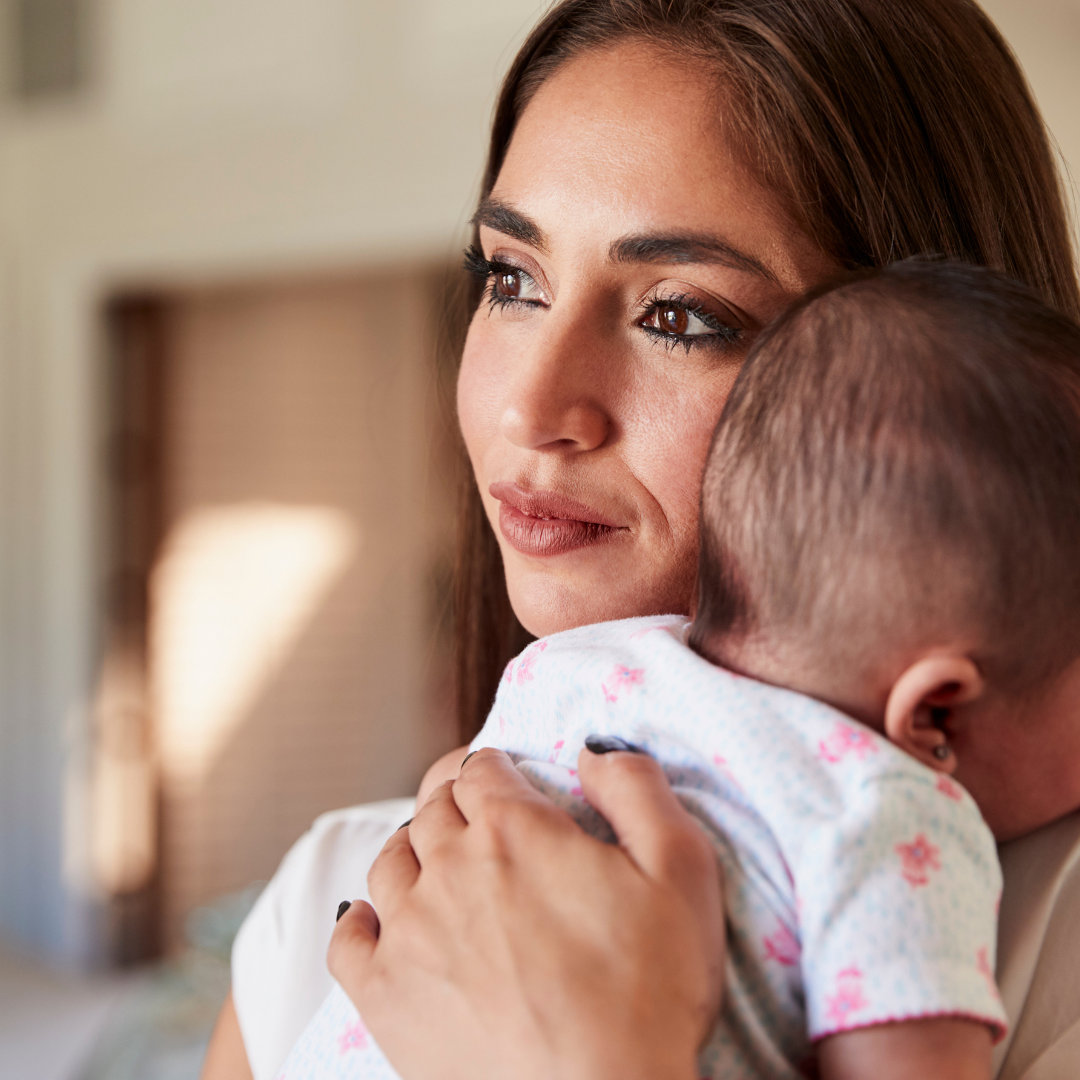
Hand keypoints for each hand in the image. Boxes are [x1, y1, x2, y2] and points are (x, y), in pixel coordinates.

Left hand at [328, 747, 725, 1079]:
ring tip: (438, 863)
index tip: (504, 779)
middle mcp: (449, 868)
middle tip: (474, 813)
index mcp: (513, 831)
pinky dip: (362, 920)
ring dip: (413, 850)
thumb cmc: (649, 993)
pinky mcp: (385, 996)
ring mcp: (410, 932)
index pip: (480, 769)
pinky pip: (348, 940)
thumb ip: (637, 789)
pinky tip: (381, 923)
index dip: (494, 767)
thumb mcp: (680, 870)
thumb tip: (593, 750)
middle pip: (434, 807)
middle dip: (455, 800)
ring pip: (390, 861)